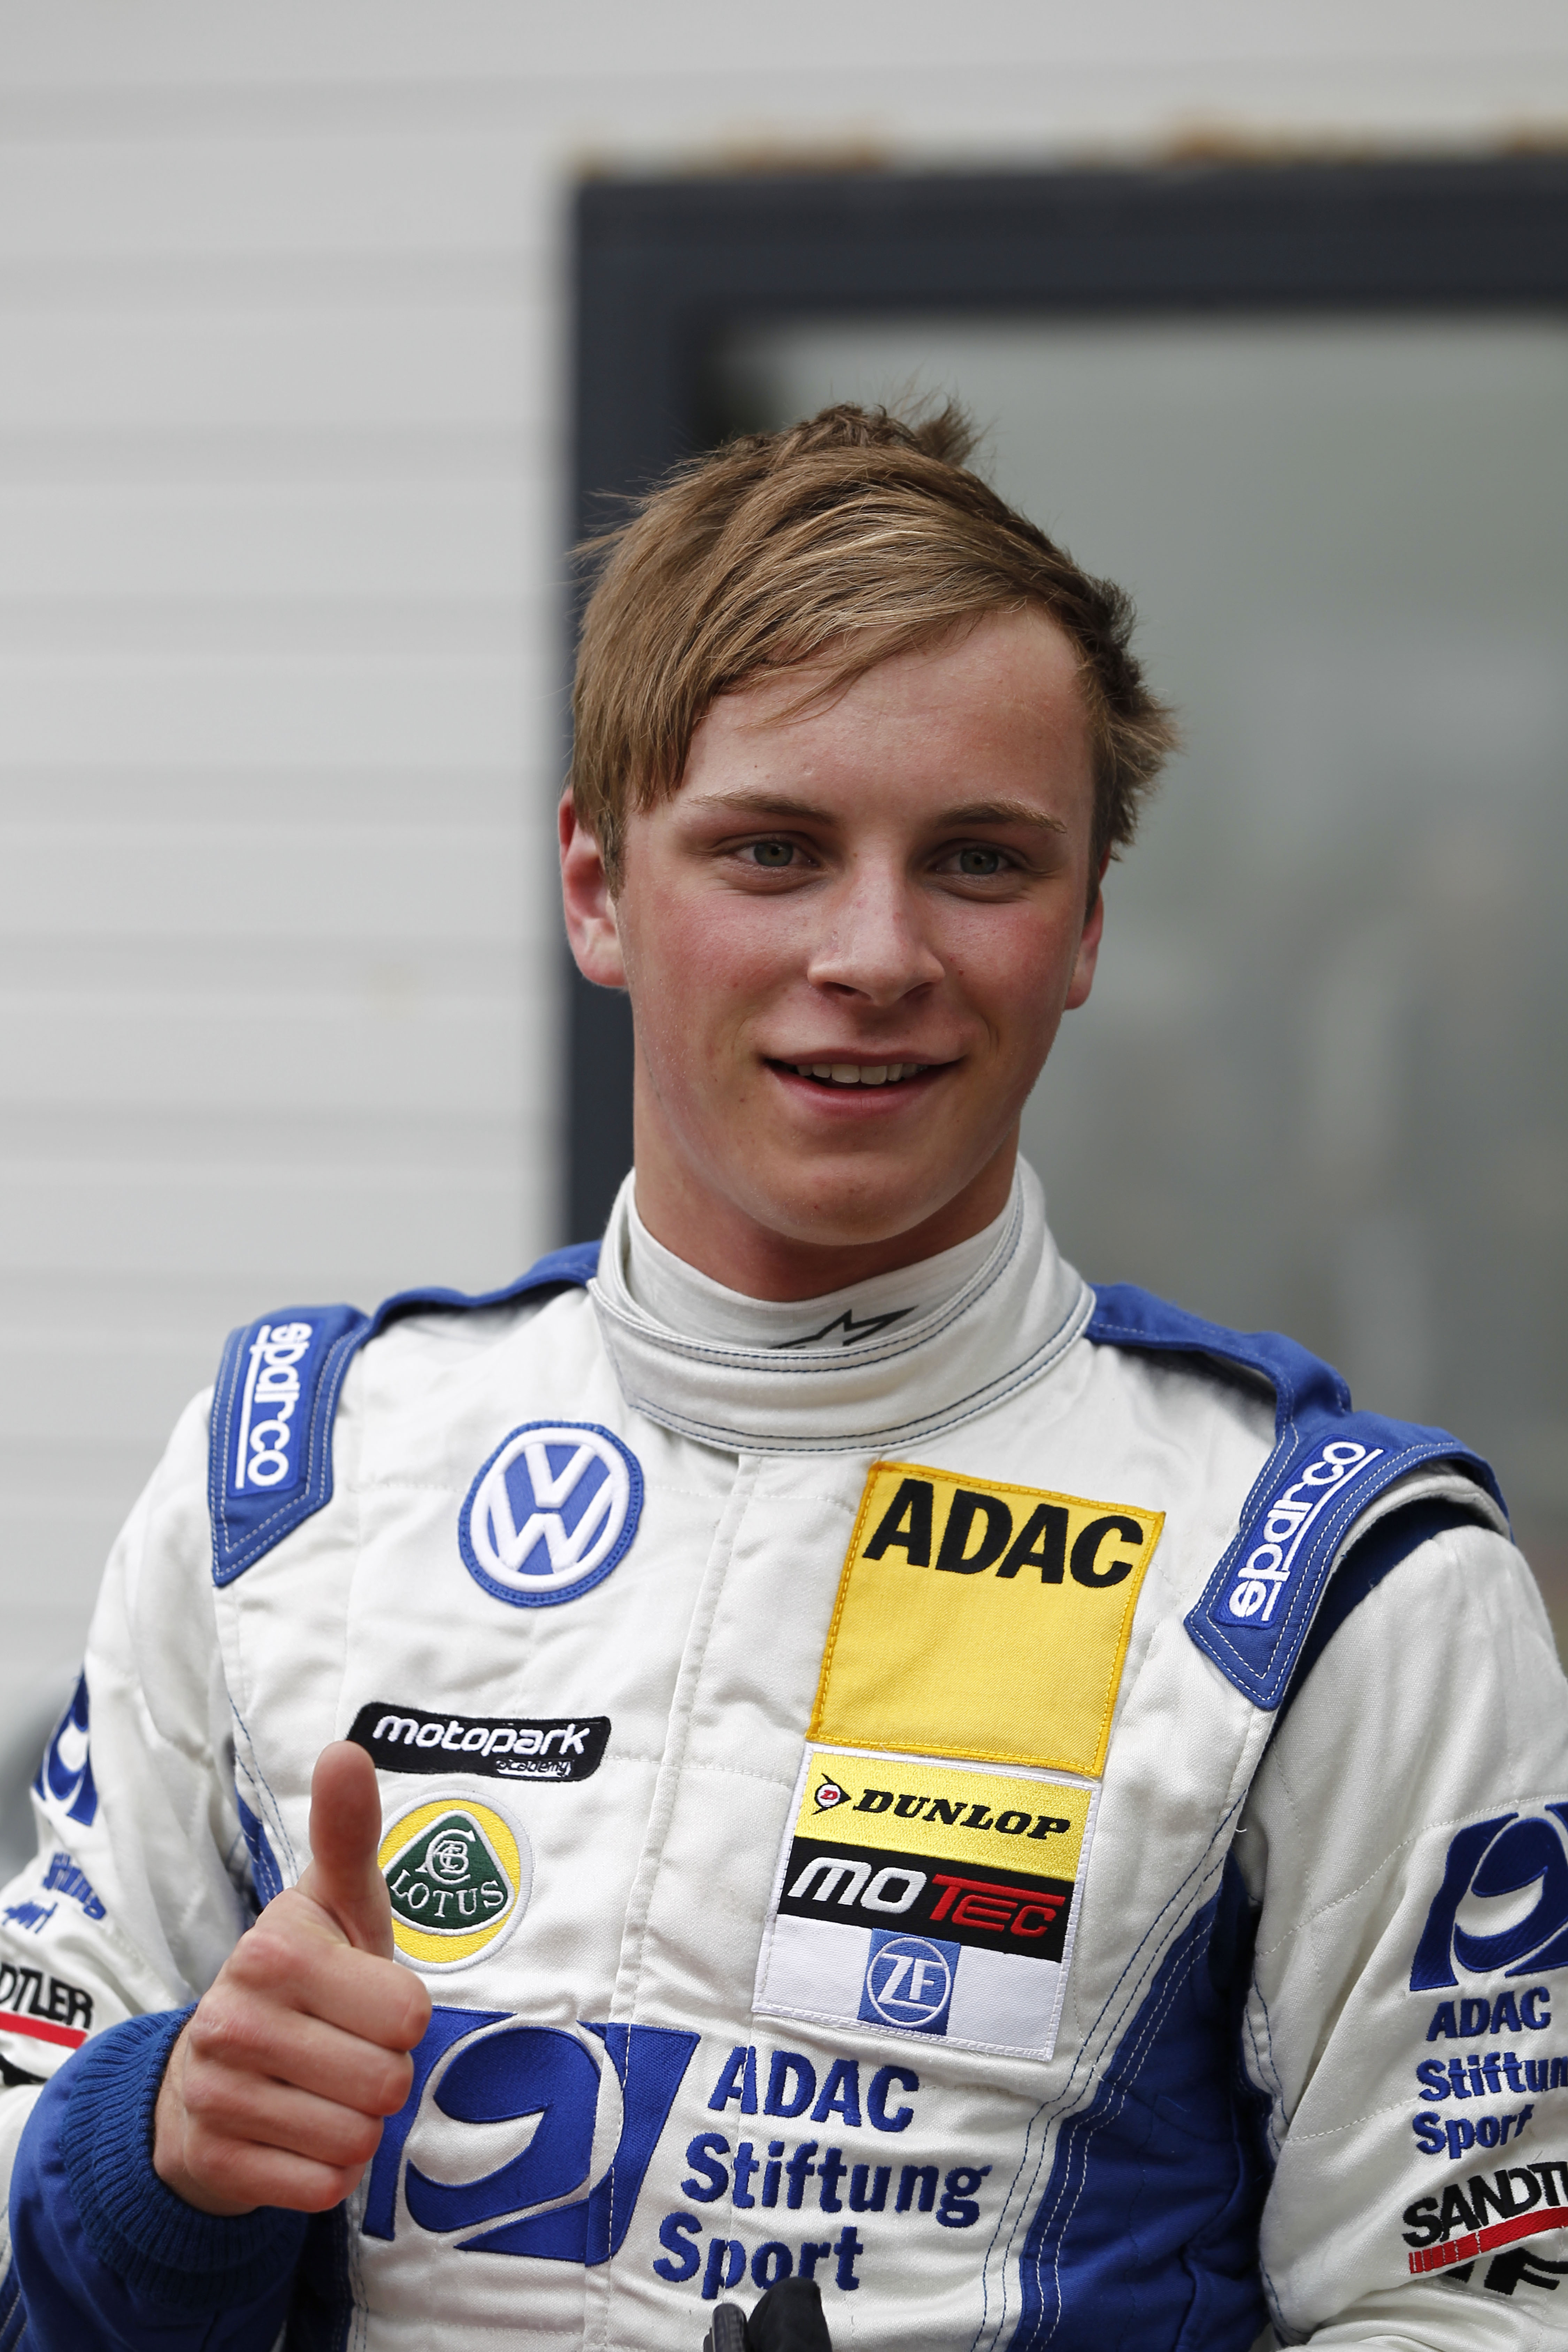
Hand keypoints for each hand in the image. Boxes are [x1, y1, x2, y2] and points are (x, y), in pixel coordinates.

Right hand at [153, 1741, 431, 2216]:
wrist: (209, 2071)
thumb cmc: (302, 1979)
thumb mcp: (334, 1904)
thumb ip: (348, 1833)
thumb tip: (346, 1749)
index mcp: (276, 1948)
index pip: (409, 2012)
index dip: (401, 2013)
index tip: (362, 1999)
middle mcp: (234, 2015)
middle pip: (388, 2081)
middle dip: (383, 2073)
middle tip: (344, 2050)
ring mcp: (215, 2091)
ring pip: (356, 2139)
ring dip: (356, 2124)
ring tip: (320, 2089)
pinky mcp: (211, 2159)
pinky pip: (320, 2187)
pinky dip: (325, 2173)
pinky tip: (295, 2134)